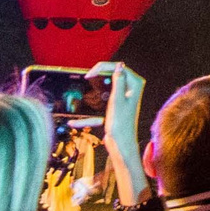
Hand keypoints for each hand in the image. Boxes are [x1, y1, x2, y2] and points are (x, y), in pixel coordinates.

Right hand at [96, 62, 149, 201]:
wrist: (121, 145)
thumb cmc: (121, 124)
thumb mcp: (117, 101)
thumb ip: (118, 82)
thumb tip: (119, 65)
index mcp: (135, 84)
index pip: (118, 68)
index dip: (103, 67)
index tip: (89, 74)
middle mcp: (131, 88)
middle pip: (113, 75)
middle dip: (99, 75)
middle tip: (86, 78)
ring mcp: (124, 97)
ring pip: (107, 87)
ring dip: (96, 89)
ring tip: (86, 87)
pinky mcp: (117, 105)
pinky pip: (104, 101)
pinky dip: (92, 110)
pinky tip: (74, 123)